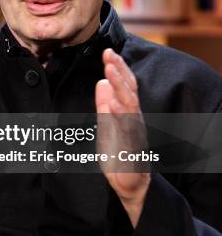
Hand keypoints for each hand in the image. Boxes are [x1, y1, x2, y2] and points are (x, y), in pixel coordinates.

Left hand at [95, 48, 149, 227]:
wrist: (129, 183)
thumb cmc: (120, 152)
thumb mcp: (107, 124)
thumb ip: (105, 104)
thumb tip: (100, 83)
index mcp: (127, 111)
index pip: (124, 85)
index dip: (118, 68)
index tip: (107, 52)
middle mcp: (133, 118)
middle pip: (129, 90)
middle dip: (119, 71)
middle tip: (109, 55)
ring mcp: (134, 132)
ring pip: (130, 105)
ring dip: (120, 87)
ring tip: (110, 71)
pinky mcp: (132, 148)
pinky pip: (128, 129)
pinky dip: (121, 115)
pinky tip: (114, 104)